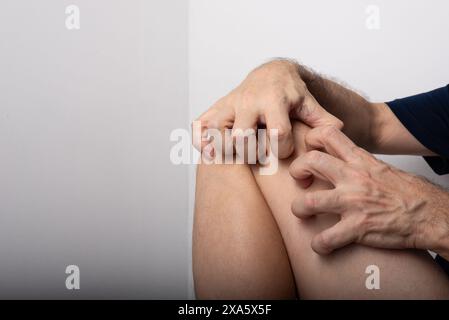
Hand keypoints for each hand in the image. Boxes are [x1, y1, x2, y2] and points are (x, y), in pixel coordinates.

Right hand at [192, 59, 342, 158]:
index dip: (283, 149)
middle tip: (260, 152)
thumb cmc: (291, 93)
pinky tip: (213, 150)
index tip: (284, 149)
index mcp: (273, 100)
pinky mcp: (216, 109)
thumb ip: (322, 120)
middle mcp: (247, 102)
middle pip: (242, 138)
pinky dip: (202, 141)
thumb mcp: (309, 103)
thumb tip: (336, 134)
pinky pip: (199, 127)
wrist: (270, 74)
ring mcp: (229, 105)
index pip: (277, 134)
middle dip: (252, 153)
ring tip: (238, 153)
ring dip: (226, 150)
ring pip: (217, 135)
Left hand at [289, 125, 448, 255]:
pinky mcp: (358, 227)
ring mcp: (354, 203)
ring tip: (302, 213)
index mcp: (360, 160)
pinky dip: (319, 245)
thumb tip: (338, 162)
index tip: (308, 152)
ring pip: (309, 201)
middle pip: (311, 161)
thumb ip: (357, 164)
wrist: (432, 215)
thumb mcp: (381, 168)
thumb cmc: (410, 193)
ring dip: (299, 209)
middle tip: (300, 181)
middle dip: (297, 170)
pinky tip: (321, 246)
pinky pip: (326, 238)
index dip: (310, 139)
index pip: (328, 134)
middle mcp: (353, 177)